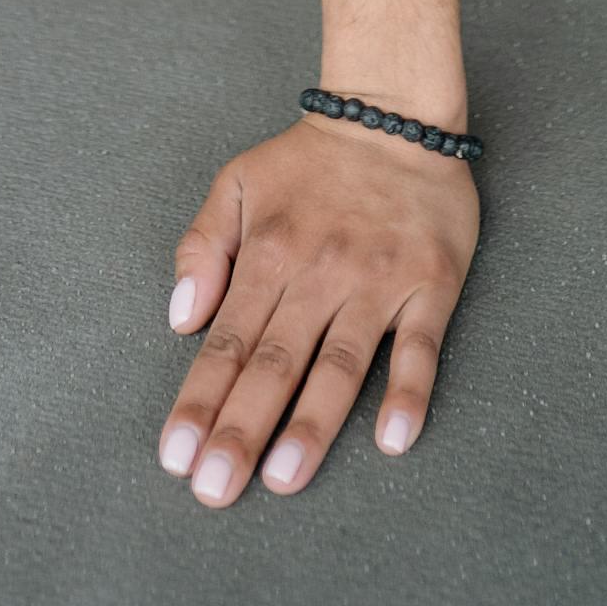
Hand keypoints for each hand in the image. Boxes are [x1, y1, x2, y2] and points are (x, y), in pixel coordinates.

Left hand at [158, 116, 478, 505]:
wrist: (395, 114)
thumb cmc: (311, 160)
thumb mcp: (239, 181)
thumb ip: (203, 245)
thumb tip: (182, 317)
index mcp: (269, 252)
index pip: (227, 341)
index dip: (200, 401)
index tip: (176, 457)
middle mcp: (320, 272)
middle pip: (274, 363)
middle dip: (240, 430)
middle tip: (214, 490)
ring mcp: (377, 281)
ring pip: (340, 364)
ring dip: (312, 424)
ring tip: (282, 478)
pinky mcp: (430, 284)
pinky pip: (420, 346)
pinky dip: (408, 391)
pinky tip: (392, 437)